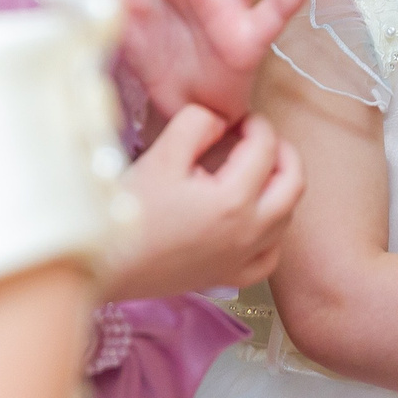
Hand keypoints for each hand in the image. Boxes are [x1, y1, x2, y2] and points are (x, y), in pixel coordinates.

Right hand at [102, 107, 304, 299]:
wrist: (104, 263)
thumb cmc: (129, 210)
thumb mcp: (161, 153)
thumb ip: (197, 123)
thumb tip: (221, 122)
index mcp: (234, 199)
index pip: (266, 148)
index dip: (256, 125)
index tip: (239, 119)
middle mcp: (249, 232)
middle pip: (293, 183)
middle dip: (282, 152)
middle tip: (258, 138)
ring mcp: (242, 259)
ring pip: (286, 218)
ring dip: (279, 188)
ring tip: (253, 171)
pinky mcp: (228, 277)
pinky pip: (270, 255)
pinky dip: (270, 232)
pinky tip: (251, 219)